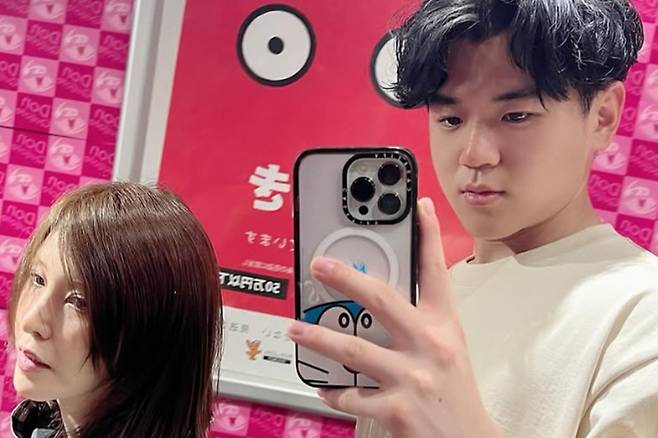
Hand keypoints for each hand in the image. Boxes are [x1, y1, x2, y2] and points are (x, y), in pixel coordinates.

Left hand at [288, 198, 501, 437]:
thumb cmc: (454, 391)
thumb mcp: (447, 347)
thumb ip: (418, 319)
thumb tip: (377, 294)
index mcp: (444, 326)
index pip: (436, 271)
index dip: (428, 234)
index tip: (419, 205)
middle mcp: (429, 346)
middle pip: (382, 300)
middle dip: (347, 278)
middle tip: (319, 264)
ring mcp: (412, 377)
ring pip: (354, 349)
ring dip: (318, 337)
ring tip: (295, 327)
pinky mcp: (396, 409)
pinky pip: (351, 395)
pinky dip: (333, 391)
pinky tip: (324, 386)